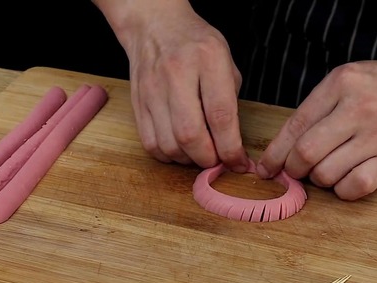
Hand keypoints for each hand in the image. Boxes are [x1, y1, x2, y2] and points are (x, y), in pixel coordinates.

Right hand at [96, 0, 247, 171]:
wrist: (154, 26)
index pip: (220, 115)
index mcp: (208, 59)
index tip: (239, 163)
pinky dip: (168, 155)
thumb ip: (230, 102)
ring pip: (169, 145)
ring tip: (199, 153)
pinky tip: (179, 148)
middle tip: (217, 160)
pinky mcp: (137, 103)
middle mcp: (177, 74)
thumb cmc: (195, 45)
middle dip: (208, 158)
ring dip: (188, 160)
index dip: (231, 148)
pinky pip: (151, 144)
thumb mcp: (225, 61)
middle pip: (190, 135)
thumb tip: (233, 145)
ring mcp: (152, 89)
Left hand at [256, 60, 376, 199]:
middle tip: (294, 170)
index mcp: (341, 84)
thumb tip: (282, 148)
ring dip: (317, 179)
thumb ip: (315, 108)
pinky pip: (353, 188)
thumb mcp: (345, 81)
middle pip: (306, 153)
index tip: (265, 168)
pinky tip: (344, 178)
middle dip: (292, 169)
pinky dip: (341, 189)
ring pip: (326, 174)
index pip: (296, 126)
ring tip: (325, 168)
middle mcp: (359, 110)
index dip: (275, 153)